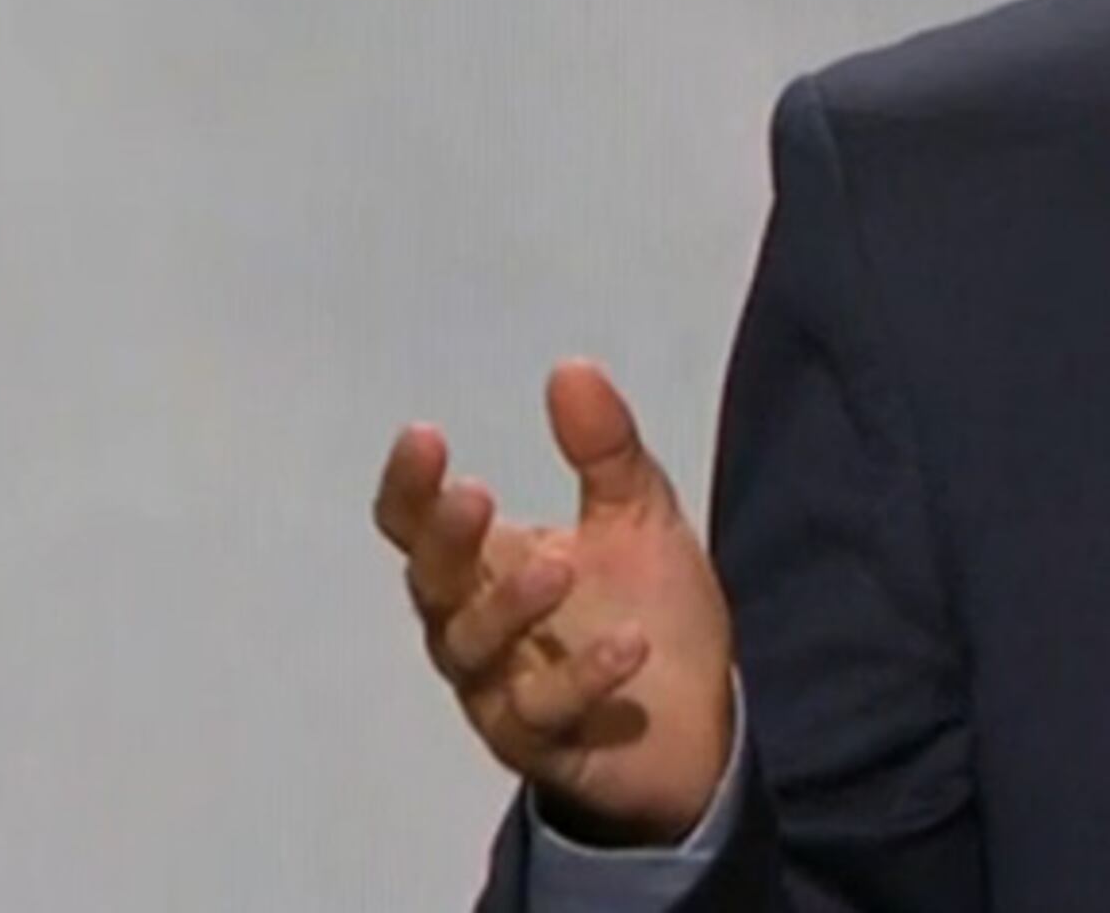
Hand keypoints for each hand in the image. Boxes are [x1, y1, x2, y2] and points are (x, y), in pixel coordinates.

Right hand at [374, 361, 738, 842]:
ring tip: (559, 567)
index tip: (425, 437)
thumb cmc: (649, 609)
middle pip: (431, 585)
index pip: (418, 526)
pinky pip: (543, 711)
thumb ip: (605, 450)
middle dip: (444, 542)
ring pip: (473, 650)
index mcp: (486, 565)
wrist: (698, 718)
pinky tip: (628, 645)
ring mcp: (501, 689)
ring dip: (509, 606)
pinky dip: (582, 676)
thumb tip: (571, 367)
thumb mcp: (637, 517)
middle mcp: (475, 628)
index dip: (411, 486)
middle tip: (472, 497)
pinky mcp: (542, 742)